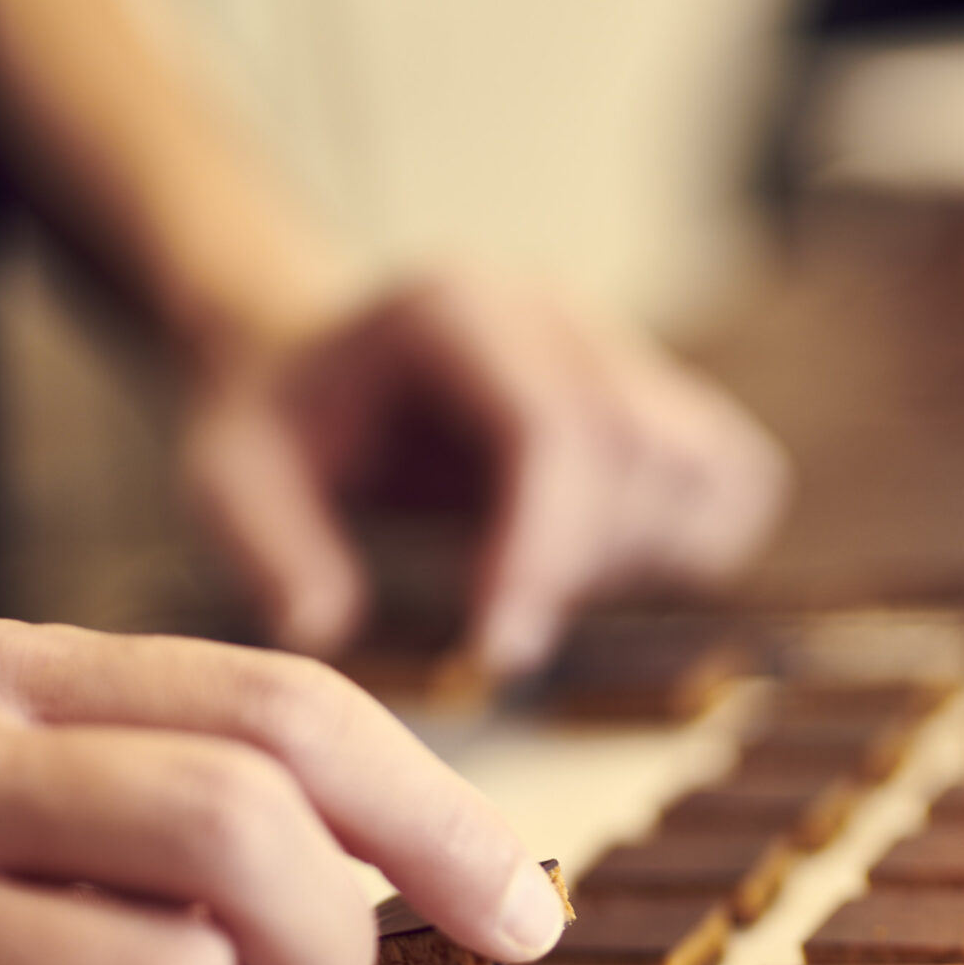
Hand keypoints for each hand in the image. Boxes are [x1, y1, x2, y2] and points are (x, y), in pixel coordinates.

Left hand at [180, 275, 789, 672]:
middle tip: (498, 634)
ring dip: (640, 561)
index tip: (497, 652)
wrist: (313, 361)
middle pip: (636, 452)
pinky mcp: (659, 397)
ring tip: (543, 591)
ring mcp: (619, 351)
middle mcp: (555, 316)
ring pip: (703, 468)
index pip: (551, 428)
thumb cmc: (278, 424)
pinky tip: (603, 576)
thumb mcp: (228, 477)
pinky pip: (736, 480)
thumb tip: (328, 629)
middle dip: (577, 570)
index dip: (542, 552)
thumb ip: (270, 550)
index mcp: (455, 312)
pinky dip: (693, 547)